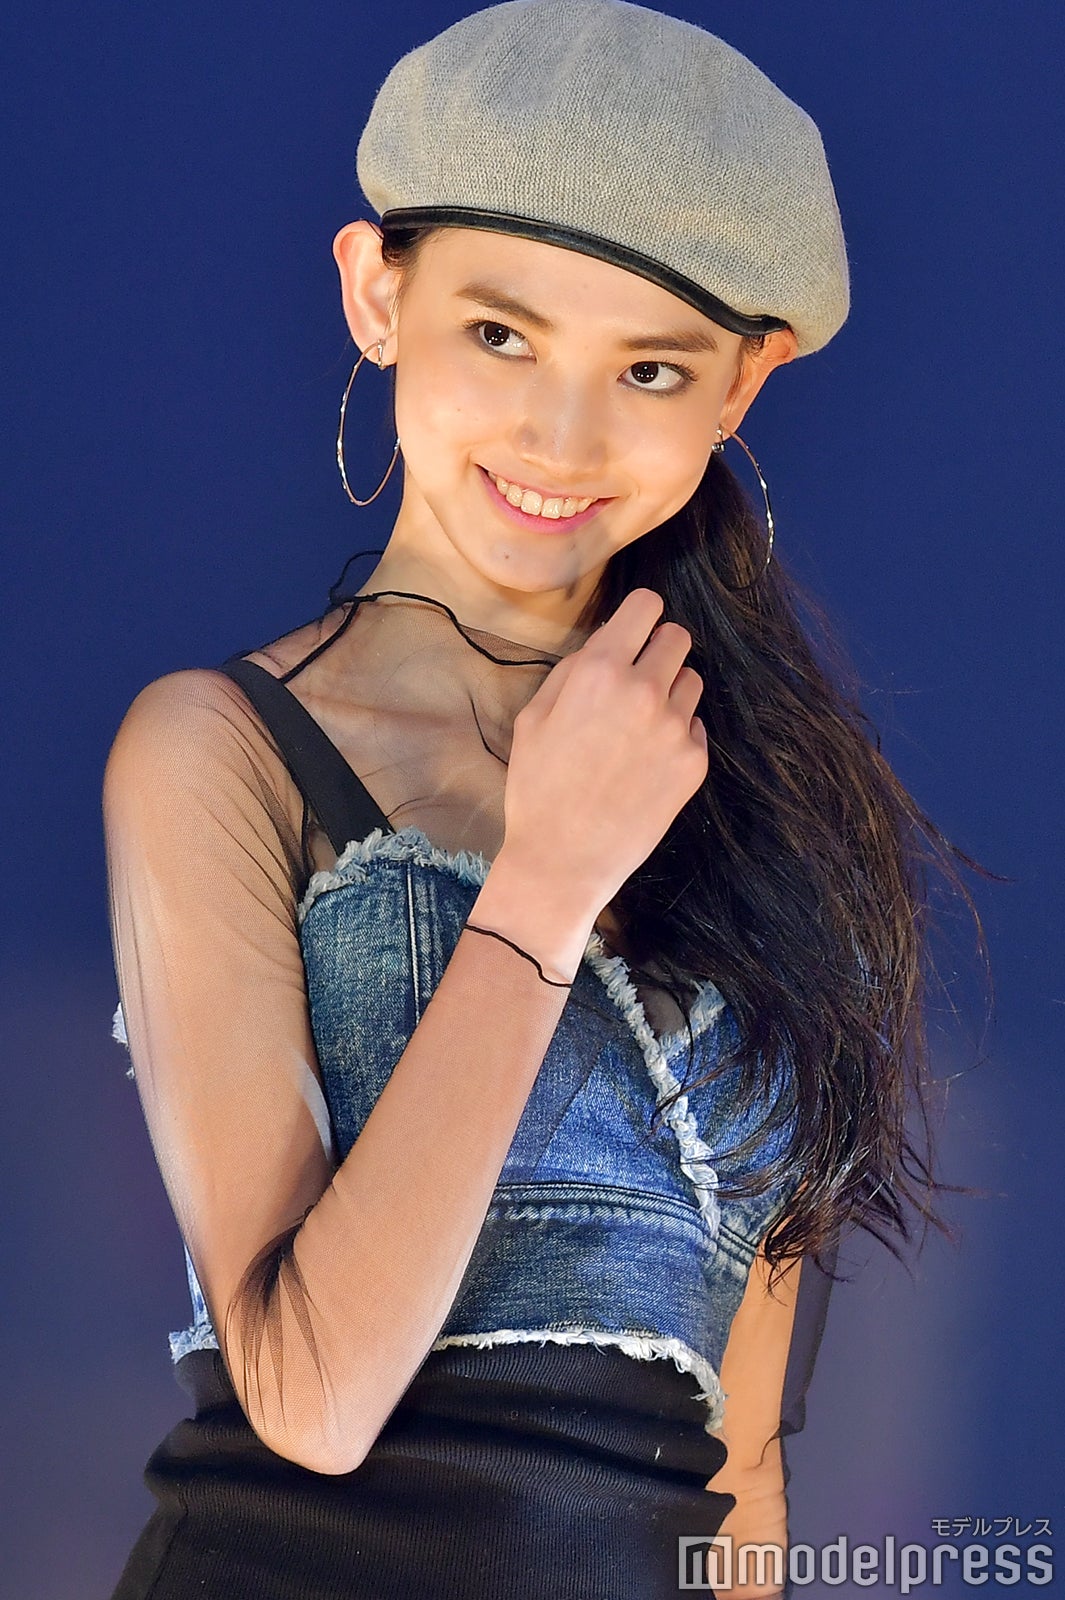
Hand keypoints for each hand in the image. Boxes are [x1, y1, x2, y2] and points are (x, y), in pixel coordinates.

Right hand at [498, 588, 707, 921]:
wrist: (563, 858)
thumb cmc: (538, 786)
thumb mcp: (534, 717)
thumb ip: (573, 669)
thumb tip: (607, 641)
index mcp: (601, 672)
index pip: (647, 606)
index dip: (639, 615)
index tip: (633, 631)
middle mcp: (646, 692)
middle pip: (678, 637)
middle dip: (657, 649)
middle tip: (636, 678)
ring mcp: (676, 728)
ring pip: (691, 681)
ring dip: (670, 691)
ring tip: (638, 726)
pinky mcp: (694, 762)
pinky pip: (696, 726)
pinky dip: (677, 734)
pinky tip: (646, 760)